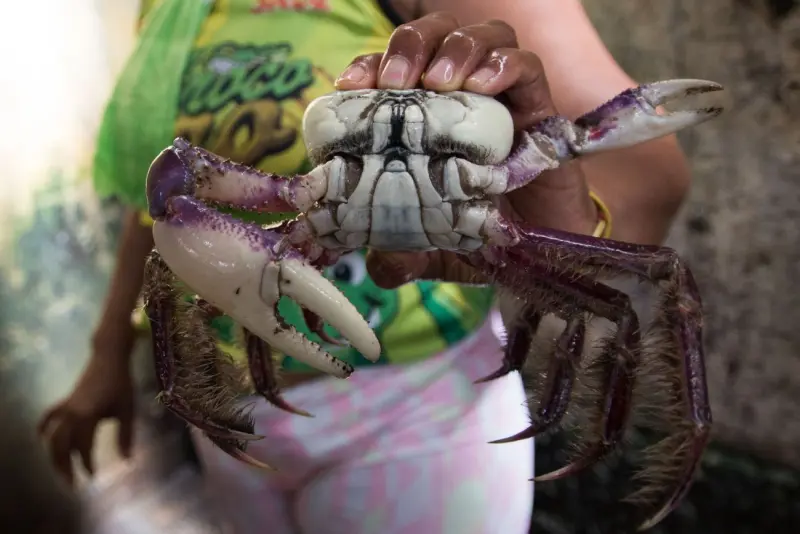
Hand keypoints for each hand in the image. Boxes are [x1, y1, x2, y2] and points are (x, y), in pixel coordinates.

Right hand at [37, 326, 135, 485]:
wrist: (110, 358)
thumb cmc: (122, 384)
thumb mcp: (127, 410)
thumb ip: (126, 436)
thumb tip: (128, 460)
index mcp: (88, 415)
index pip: (83, 447)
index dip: (87, 464)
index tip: (93, 477)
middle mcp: (72, 413)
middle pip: (61, 446)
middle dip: (65, 467)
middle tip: (72, 484)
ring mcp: (66, 406)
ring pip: (53, 436)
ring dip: (55, 455)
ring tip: (63, 471)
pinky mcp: (65, 401)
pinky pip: (49, 417)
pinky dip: (44, 428)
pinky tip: (42, 439)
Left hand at [335, 12, 598, 287]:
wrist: (546, 252)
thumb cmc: (486, 239)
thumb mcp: (436, 253)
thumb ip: (405, 256)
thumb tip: (380, 266)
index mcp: (430, 120)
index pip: (395, 71)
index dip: (370, 66)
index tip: (351, 86)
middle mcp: (465, 99)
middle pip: (437, 36)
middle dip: (412, 46)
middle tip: (398, 82)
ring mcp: (505, 100)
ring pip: (483, 38)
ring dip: (456, 48)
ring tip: (440, 82)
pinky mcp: (542, 110)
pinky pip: (528, 66)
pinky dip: (503, 65)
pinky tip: (484, 86)